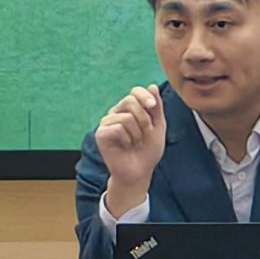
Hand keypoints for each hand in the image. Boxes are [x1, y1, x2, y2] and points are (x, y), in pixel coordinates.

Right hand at [96, 84, 165, 217]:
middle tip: (144, 134)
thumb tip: (152, 86)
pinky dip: (127, 139)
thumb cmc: (148, 150)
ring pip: (126, 117)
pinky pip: (118, 128)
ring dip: (137, 133)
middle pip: (131, 101)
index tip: (153, 106)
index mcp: (130, 109)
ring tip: (134, 142)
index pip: (135, 92)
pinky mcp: (101, 134)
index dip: (144, 96)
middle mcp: (117, 112)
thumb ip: (156, 107)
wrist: (139, 172)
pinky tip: (125, 146)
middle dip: (144, 119)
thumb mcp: (158, 126)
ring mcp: (107, 122)